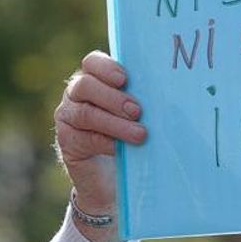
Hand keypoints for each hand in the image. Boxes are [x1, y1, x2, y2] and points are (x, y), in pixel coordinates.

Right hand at [54, 50, 145, 241]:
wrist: (113, 179)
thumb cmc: (132, 136)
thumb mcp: (139, 114)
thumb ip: (143, 99)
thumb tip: (171, 91)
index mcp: (95, 79)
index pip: (92, 62)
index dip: (106, 67)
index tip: (125, 79)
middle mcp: (77, 95)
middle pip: (85, 85)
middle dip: (113, 98)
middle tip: (137, 111)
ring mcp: (68, 118)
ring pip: (84, 113)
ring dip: (114, 123)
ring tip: (140, 134)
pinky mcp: (68, 142)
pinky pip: (84, 138)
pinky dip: (106, 142)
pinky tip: (121, 149)